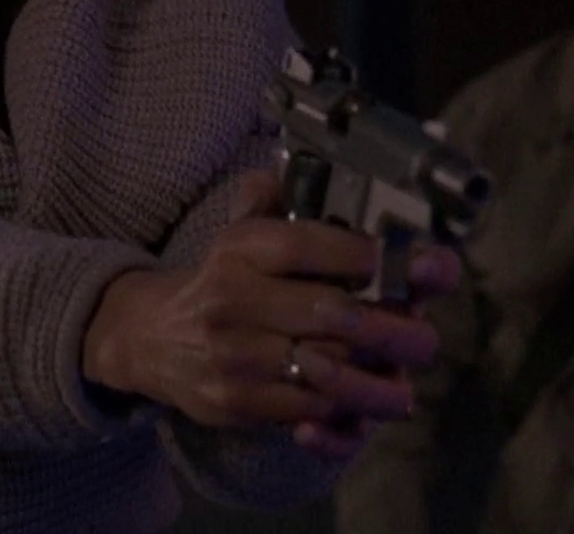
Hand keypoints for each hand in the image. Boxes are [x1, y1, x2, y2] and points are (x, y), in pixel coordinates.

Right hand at [81, 172, 452, 456]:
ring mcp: (234, 354)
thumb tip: (310, 165)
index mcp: (241, 249)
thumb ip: (277, 198)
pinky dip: (341, 409)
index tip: (408, 266)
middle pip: (333, 313)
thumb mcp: (241, 232)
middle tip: (423, 336)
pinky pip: (304, 408)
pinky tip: (366, 404)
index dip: (367, 256)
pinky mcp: (234, 401)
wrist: (150, 338)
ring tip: (405, 378)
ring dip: (376, 378)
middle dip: (391, 328)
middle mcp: (234, 299)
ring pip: (326, 369)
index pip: (309, 244)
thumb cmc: (221, 281)